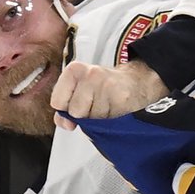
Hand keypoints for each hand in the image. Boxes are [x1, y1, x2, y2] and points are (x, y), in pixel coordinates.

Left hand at [50, 60, 168, 129]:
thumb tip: (65, 124)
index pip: (57, 102)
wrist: (137, 81)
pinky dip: (112, 120)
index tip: (78, 102)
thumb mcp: (79, 91)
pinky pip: (108, 121)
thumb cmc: (104, 87)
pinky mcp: (121, 97)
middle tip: (96, 103)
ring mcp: (106, 85)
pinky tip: (116, 108)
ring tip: (107, 105)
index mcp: (74, 70)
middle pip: (75, 112)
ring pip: (92, 118)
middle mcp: (90, 74)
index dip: (67, 109)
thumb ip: (65, 108)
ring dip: (100, 118)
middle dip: (85, 114)